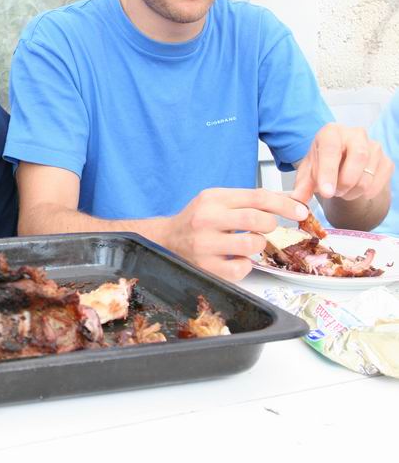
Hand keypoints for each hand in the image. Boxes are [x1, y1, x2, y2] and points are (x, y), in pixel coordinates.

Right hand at [161, 188, 308, 280]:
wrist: (166, 239)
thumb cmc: (198, 220)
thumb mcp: (219, 201)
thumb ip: (251, 200)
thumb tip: (291, 200)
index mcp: (213, 198)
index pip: (257, 197)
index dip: (285, 204)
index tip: (300, 211)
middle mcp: (206, 219)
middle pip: (257, 219)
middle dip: (270, 225)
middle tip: (266, 227)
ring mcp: (204, 244)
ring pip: (252, 244)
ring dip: (257, 244)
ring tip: (247, 242)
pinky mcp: (206, 266)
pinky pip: (241, 269)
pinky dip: (245, 265)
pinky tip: (236, 258)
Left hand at [291, 123, 392, 202]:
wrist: (341, 163)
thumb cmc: (322, 164)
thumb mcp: (307, 173)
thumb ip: (302, 187)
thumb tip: (297, 202)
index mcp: (331, 132)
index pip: (331, 150)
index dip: (328, 172)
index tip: (326, 192)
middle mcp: (356, 134)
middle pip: (358, 159)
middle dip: (343, 184)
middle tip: (332, 193)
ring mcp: (374, 147)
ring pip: (367, 176)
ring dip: (351, 192)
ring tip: (341, 190)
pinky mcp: (386, 161)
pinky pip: (378, 184)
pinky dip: (365, 194)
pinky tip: (354, 189)